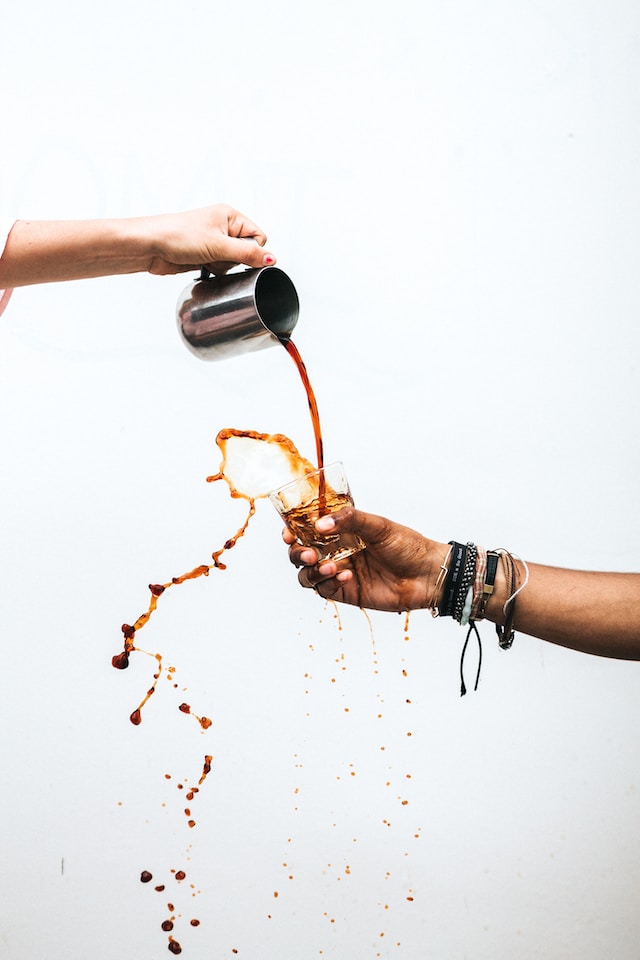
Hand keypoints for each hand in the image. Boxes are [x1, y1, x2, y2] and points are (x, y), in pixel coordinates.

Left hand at [144, 203, 275, 275]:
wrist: (150, 246)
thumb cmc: (178, 236)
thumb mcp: (219, 246)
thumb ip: (248, 254)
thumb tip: (272, 259)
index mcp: (230, 216)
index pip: (259, 237)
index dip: (251, 250)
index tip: (235, 254)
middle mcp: (224, 227)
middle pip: (247, 252)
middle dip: (234, 261)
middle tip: (217, 256)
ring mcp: (214, 242)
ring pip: (234, 263)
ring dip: (223, 267)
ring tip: (207, 261)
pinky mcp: (205, 256)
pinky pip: (221, 268)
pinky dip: (215, 271)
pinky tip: (203, 268)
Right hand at [284, 506, 445, 612]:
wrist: (428, 575)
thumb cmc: (408, 546)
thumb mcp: (379, 525)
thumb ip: (350, 520)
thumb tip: (320, 524)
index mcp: (343, 530)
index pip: (309, 529)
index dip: (293, 531)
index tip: (288, 532)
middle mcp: (337, 550)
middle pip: (302, 553)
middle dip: (298, 553)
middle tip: (308, 553)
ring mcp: (340, 572)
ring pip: (308, 574)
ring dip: (310, 570)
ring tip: (327, 565)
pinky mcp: (346, 592)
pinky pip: (324, 590)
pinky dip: (328, 583)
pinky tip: (344, 576)